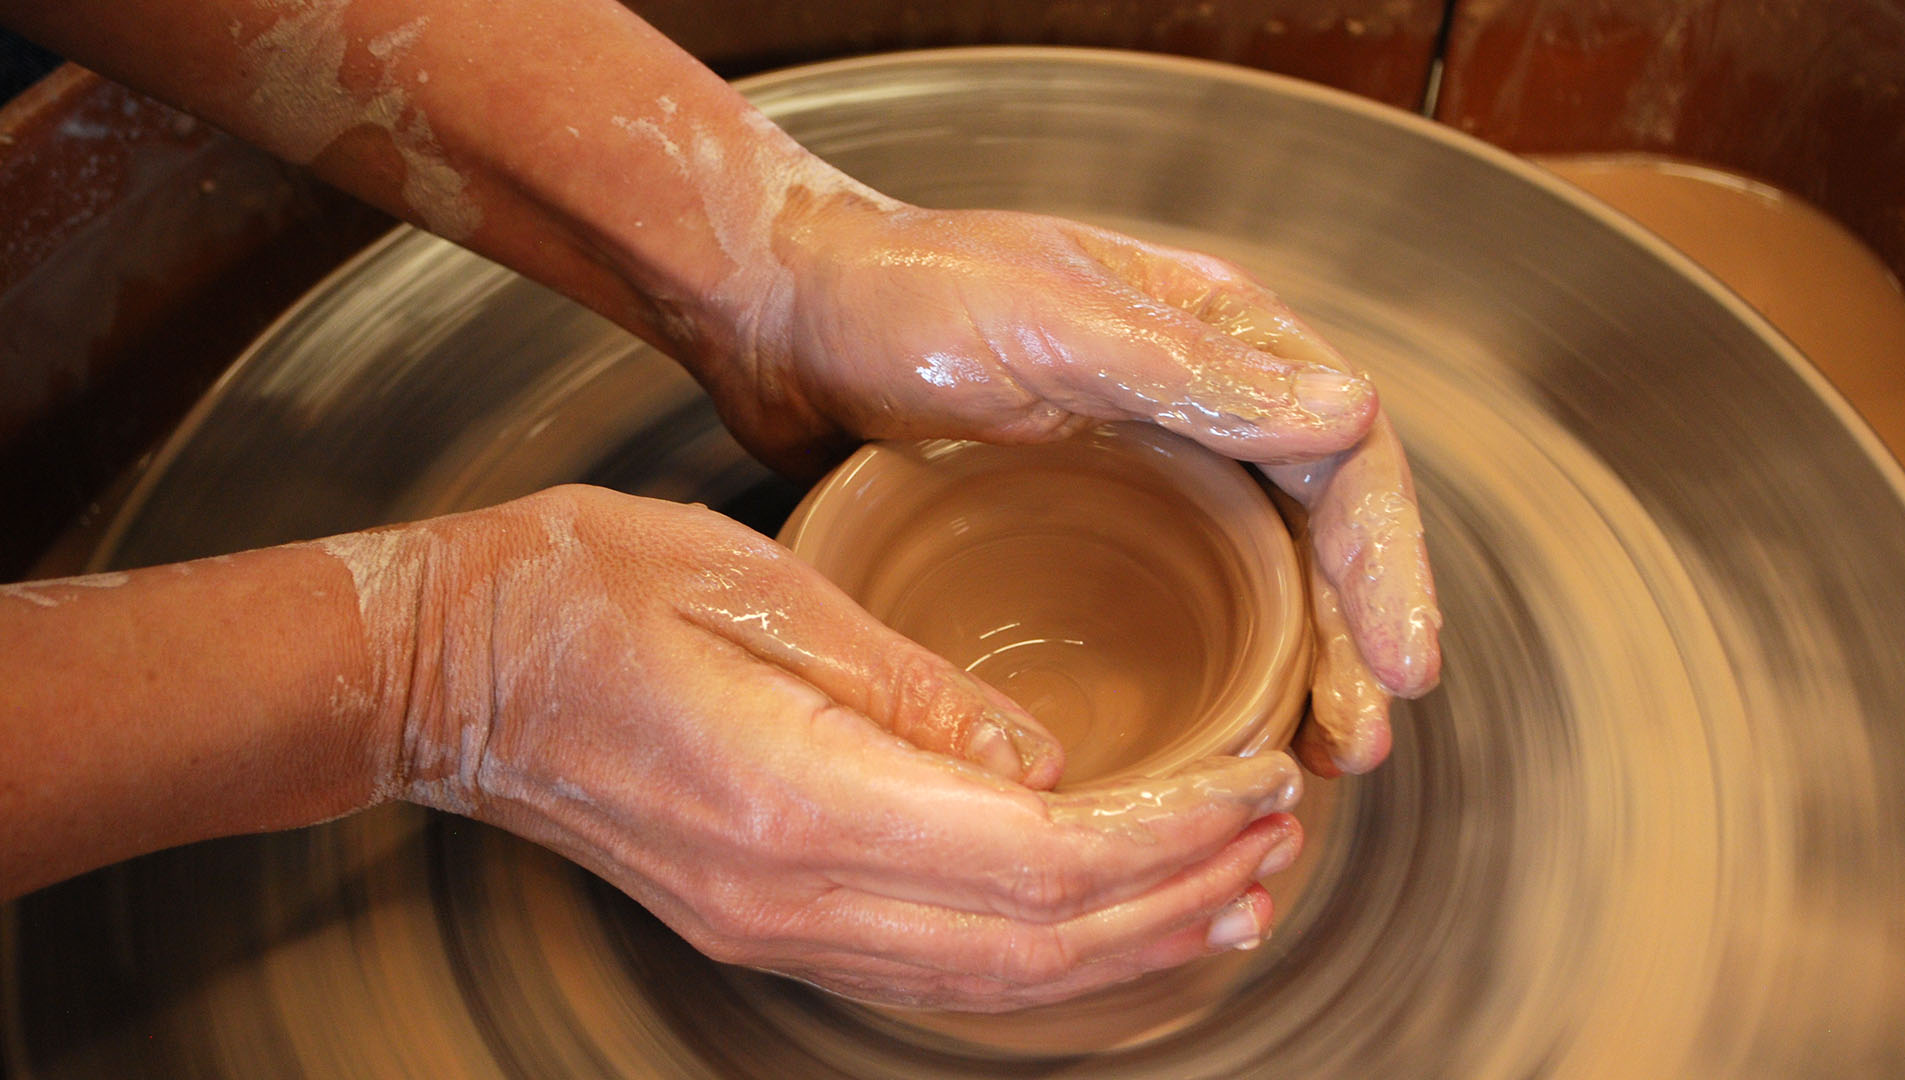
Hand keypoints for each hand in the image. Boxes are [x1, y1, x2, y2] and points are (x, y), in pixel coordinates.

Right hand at [357, 486, 1304, 1009]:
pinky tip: (1096, 927)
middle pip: (1034, 945)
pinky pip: (931, 970)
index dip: (1167, 834)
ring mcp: (773, 928)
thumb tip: (1051, 762)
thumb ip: (914, 689)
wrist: (444, 665)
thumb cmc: (582, 590)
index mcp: (802, 804)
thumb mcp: (760, 588)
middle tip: (1278, 840)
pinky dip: (1037, 957)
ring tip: (1230, 895)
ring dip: (1122, 944)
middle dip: (1175, 896)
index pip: (1039, 857)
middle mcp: (794, 898)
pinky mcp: (761, 920)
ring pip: (989, 981)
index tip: (1255, 784)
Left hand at [691, 195, 1440, 773]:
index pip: (1346, 457)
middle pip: (1320, 534)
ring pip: (1263, 579)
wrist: (783, 319)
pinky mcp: (1090, 524)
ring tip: (1317, 759)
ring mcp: (1149, 466)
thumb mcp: (1044, 324)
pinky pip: (1185, 601)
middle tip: (1358, 745)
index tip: (1401, 665)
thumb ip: (1191, 371)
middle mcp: (1203, 401)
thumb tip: (1351, 413)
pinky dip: (1220, 667)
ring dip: (1301, 668)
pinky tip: (1223, 732)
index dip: (1387, 565)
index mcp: (1217, 334)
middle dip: (1355, 640)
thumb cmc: (900, 296)